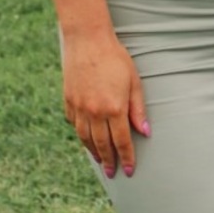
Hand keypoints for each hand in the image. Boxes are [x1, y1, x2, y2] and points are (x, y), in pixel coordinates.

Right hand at [61, 28, 149, 177]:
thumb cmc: (115, 58)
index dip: (126, 157)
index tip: (129, 171)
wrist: (88, 40)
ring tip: (101, 160)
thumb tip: (145, 132)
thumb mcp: (133, 81)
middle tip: (113, 172)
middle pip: (102, 144)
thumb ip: (138, 108)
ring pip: (85, 138)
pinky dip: (81, 134)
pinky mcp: (68, 101)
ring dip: (94, 151)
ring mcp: (79, 108)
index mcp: (113, 108)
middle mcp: (94, 112)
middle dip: (109, 161)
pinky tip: (86, 138)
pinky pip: (74, 124)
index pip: (122, 141)